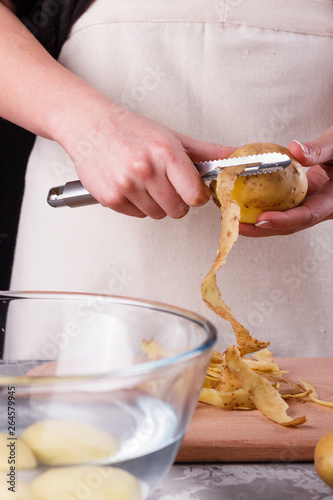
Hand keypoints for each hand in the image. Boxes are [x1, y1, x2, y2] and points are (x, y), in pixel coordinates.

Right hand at [62, 103, 235, 218]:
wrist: (90, 126)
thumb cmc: (131, 130)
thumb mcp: (172, 137)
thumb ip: (207, 152)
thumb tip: (237, 156)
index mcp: (165, 153)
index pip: (195, 195)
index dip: (197, 195)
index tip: (192, 189)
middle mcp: (145, 170)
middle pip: (178, 210)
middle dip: (177, 200)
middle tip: (166, 183)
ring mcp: (126, 186)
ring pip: (157, 214)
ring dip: (156, 203)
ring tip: (145, 181)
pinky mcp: (111, 198)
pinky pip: (137, 215)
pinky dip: (137, 204)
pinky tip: (131, 185)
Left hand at [239, 126, 332, 236]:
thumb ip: (319, 150)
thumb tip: (294, 150)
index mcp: (332, 201)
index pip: (307, 216)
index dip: (283, 220)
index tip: (262, 219)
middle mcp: (321, 207)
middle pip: (290, 225)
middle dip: (263, 228)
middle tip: (239, 226)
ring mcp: (311, 204)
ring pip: (285, 218)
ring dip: (260, 221)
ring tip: (236, 218)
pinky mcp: (303, 197)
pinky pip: (283, 205)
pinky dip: (264, 205)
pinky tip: (244, 201)